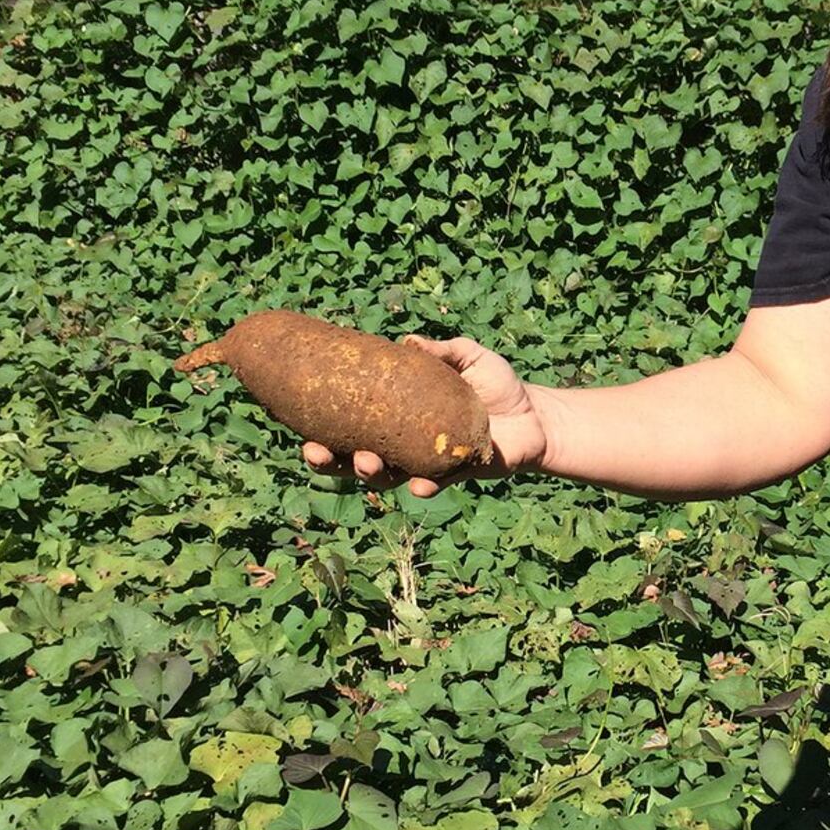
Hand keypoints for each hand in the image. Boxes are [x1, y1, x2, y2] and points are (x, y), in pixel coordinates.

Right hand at [300, 335, 548, 496]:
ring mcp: (425, 464)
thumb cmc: (496, 385)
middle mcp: (402, 445)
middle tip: (314, 451)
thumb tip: (406, 342)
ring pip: (388, 476)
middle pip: (354, 458)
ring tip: (364, 461)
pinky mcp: (453, 476)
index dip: (320, 426)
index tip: (295, 420)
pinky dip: (424, 486)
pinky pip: (433, 485)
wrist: (535, 416)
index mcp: (395, 417)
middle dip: (330, 461)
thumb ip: (440, 351)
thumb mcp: (469, 357)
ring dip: (371, 473)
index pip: (349, 423)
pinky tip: (418, 485)